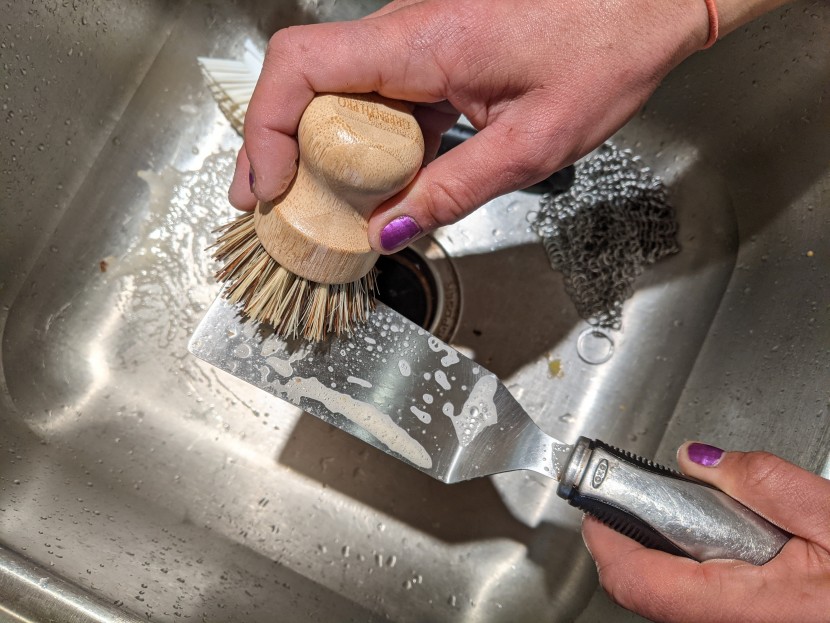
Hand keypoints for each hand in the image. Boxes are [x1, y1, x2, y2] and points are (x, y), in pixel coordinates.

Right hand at [229, 0, 710, 251]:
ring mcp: (418, 37)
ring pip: (339, 89)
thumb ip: (452, 191)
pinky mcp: (435, 51)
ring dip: (322, 147)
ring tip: (322, 208)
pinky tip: (376, 181)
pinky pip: (379, 93)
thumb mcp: (529, 144)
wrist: (647, 3)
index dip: (266, 128)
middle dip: (281, 148)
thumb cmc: (605, 51)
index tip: (266, 186)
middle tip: (280, 208)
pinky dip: (366, 140)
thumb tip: (388, 233)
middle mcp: (407, 27)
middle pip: (306, 80)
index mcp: (422, 40)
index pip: (301, 67)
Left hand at [583, 442, 829, 622]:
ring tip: (710, 519)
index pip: (637, 579)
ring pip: (671, 597)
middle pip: (646, 589)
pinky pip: (699, 603)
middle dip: (637, 536)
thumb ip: (765, 483)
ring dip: (670, 551)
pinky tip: (735, 547)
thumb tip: (699, 459)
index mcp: (750, 607)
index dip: (605, 535)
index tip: (596, 499)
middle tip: (652, 496)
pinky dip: (697, 567)